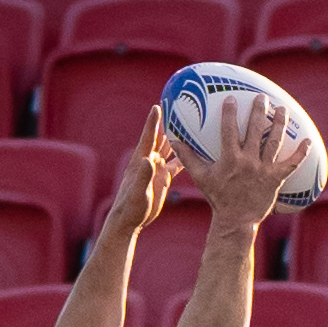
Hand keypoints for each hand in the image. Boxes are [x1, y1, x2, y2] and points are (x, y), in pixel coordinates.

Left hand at [105, 105, 179, 231]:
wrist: (130, 220)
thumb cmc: (131, 207)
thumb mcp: (138, 192)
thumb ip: (144, 176)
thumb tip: (149, 160)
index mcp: (141, 161)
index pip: (148, 137)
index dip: (153, 122)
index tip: (157, 106)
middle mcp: (149, 161)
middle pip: (160, 138)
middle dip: (168, 123)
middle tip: (178, 108)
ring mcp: (157, 169)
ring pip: (169, 148)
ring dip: (178, 136)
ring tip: (189, 123)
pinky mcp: (163, 178)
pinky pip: (176, 163)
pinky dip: (185, 155)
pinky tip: (196, 150)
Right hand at [172, 93, 310, 229]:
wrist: (236, 220)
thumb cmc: (218, 198)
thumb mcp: (201, 177)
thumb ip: (188, 157)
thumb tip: (173, 140)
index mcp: (230, 158)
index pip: (229, 129)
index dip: (229, 112)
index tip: (231, 98)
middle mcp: (248, 161)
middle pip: (255, 130)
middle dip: (259, 111)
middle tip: (261, 97)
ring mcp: (264, 169)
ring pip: (274, 141)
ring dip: (279, 123)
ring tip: (282, 110)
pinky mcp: (276, 178)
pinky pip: (291, 164)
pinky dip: (300, 153)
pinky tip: (307, 141)